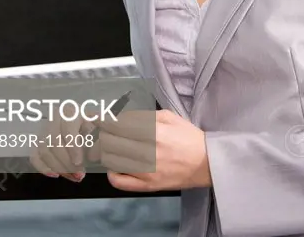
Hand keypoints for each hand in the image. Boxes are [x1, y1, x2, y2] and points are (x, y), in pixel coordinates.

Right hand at [28, 109, 95, 182]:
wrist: (85, 126)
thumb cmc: (93, 126)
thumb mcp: (98, 127)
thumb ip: (97, 138)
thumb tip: (93, 154)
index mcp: (70, 112)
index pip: (67, 130)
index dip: (72, 148)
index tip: (79, 162)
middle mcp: (54, 119)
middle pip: (54, 142)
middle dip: (66, 162)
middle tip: (79, 174)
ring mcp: (43, 131)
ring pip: (44, 151)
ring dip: (58, 167)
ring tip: (74, 177)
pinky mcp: (37, 144)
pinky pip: (35, 157)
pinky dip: (43, 168)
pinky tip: (55, 175)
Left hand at [97, 109, 211, 191]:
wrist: (207, 162)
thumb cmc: (190, 138)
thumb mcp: (171, 117)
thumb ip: (146, 116)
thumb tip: (124, 118)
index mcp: (153, 132)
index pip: (117, 125)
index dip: (103, 121)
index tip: (96, 118)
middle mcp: (146, 152)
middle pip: (110, 142)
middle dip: (105, 135)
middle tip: (107, 132)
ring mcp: (145, 171)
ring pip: (112, 160)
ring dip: (108, 151)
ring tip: (114, 147)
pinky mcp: (146, 186)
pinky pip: (119, 182)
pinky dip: (112, 173)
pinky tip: (116, 166)